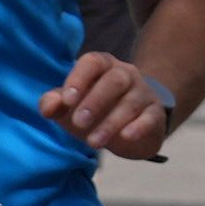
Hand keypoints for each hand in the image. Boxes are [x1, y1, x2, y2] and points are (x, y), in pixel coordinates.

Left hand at [43, 51, 174, 160]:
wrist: (130, 127)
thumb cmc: (92, 110)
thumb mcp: (69, 108)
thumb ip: (54, 104)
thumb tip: (48, 107)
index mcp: (101, 65)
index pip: (92, 62)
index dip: (79, 78)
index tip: (67, 100)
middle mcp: (125, 74)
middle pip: (114, 81)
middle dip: (95, 102)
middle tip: (79, 122)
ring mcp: (143, 93)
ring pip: (131, 102)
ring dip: (111, 122)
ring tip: (93, 143)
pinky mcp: (156, 114)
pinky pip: (150, 117)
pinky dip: (139, 126)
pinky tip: (126, 136)